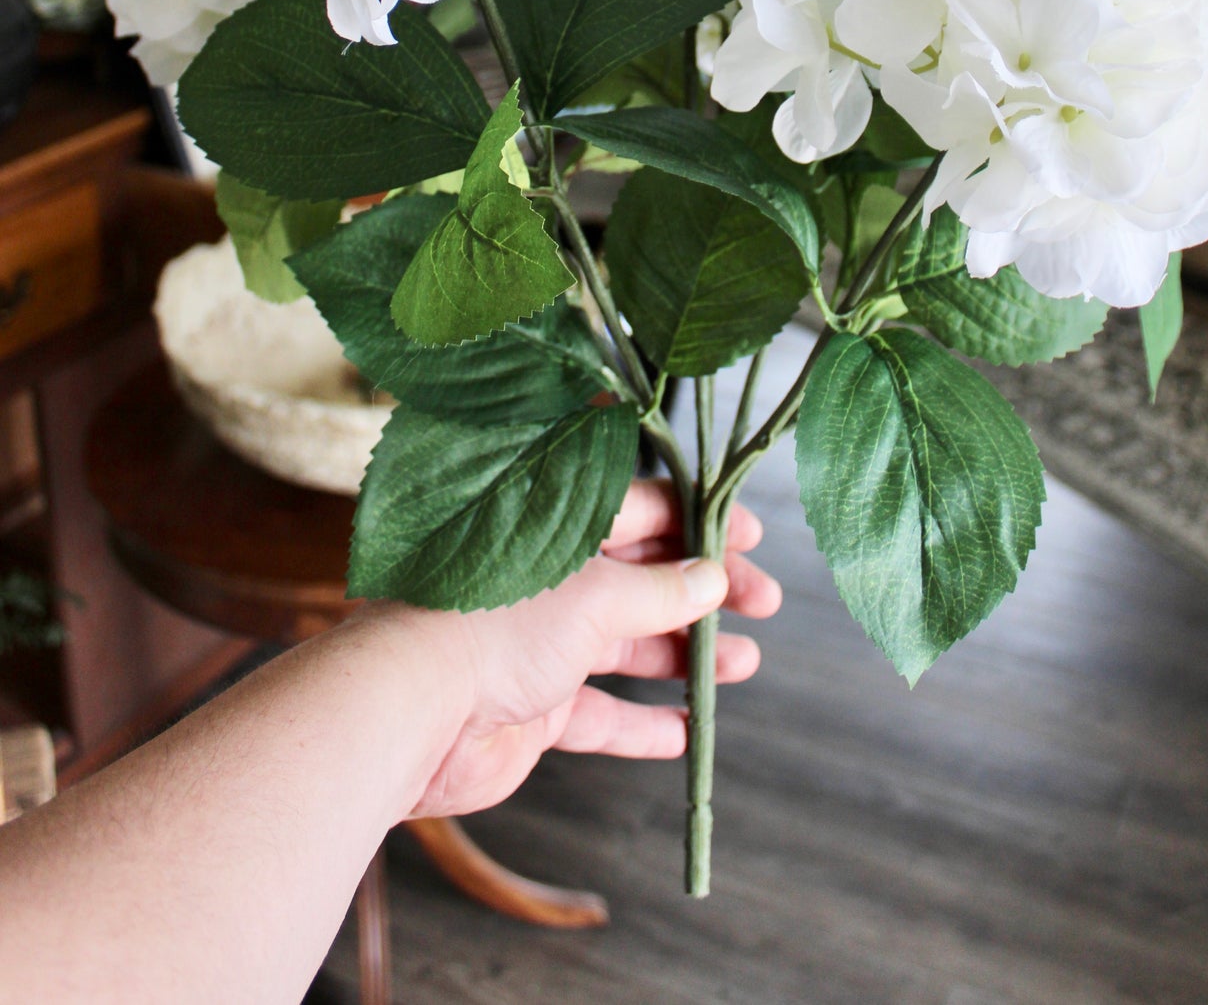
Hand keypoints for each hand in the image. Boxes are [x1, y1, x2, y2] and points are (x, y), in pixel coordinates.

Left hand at [360, 480, 781, 821]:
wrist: (410, 709)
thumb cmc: (494, 624)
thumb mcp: (596, 595)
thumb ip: (661, 590)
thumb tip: (713, 578)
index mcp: (559, 530)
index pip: (641, 511)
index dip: (699, 522)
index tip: (752, 536)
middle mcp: (549, 582)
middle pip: (643, 578)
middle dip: (705, 590)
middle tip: (762, 604)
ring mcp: (540, 646)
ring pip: (628, 644)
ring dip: (685, 654)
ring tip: (743, 663)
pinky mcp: (531, 709)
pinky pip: (599, 715)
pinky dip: (642, 723)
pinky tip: (686, 732)